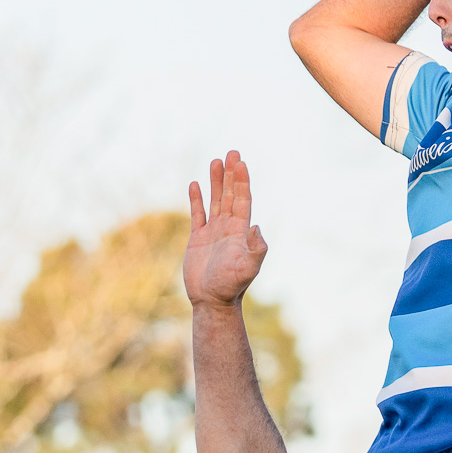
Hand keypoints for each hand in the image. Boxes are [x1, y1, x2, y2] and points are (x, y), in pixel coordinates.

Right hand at [184, 151, 268, 309]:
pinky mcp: (198, 239)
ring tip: (215, 161)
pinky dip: (197, 199)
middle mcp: (228, 227)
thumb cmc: (231, 286)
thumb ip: (256, 249)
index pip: (242, 199)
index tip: (240, 162)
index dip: (242, 181)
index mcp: (240, 231)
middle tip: (232, 152)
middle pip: (231, 194)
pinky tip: (195, 184)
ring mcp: (213, 232)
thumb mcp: (248, 268)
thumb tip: (256, 227)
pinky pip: (197, 214)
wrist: (212, 301)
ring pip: (215, 200)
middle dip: (231, 174)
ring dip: (216, 181)